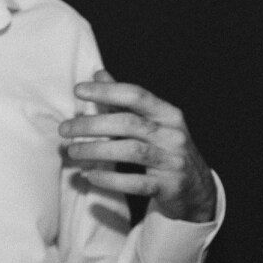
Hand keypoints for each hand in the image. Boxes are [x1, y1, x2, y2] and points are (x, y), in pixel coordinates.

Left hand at [60, 70, 216, 221]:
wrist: (196, 189)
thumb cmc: (166, 149)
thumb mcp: (153, 122)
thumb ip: (125, 101)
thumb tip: (99, 74)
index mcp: (169, 114)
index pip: (137, 95)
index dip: (107, 91)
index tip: (78, 90)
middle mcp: (174, 135)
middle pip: (130, 123)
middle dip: (93, 124)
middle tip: (65, 129)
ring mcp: (173, 161)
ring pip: (132, 151)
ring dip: (97, 150)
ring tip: (72, 152)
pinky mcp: (169, 186)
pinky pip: (136, 182)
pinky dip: (110, 179)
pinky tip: (90, 175)